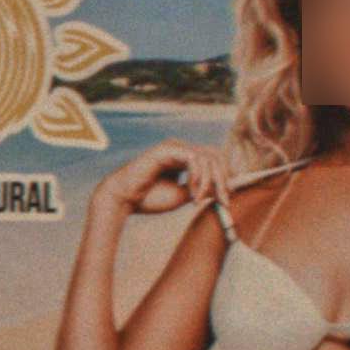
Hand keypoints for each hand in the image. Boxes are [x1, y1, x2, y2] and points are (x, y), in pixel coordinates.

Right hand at [97, 142, 218, 222]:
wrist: (124, 199)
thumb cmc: (149, 198)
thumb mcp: (183, 195)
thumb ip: (201, 189)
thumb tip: (223, 190)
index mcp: (184, 157)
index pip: (214, 161)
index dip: (224, 179)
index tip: (225, 202)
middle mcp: (180, 148)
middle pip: (215, 156)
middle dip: (221, 180)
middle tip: (222, 201)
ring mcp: (174, 147)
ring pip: (207, 157)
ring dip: (209, 181)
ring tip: (198, 200)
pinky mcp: (167, 149)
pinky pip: (193, 158)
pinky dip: (198, 176)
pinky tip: (192, 193)